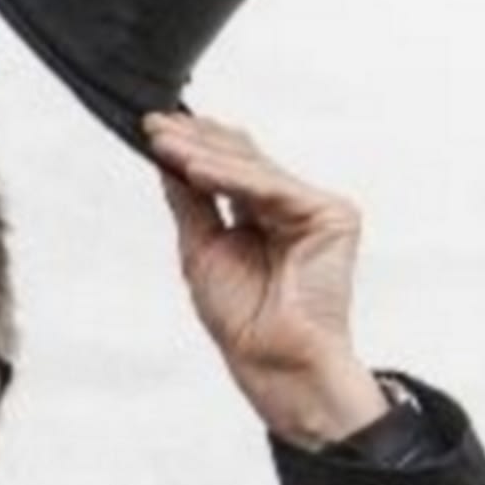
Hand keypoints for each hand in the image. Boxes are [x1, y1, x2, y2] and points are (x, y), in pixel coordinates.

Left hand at [145, 113, 386, 447]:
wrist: (273, 359)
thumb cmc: (243, 318)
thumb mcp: (201, 248)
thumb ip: (190, 201)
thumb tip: (167, 159)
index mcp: (263, 216)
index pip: (227, 168)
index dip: (191, 147)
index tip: (151, 129)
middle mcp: (291, 207)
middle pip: (241, 161)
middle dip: (195, 141)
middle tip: (154, 125)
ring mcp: (314, 209)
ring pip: (253, 170)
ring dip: (204, 155)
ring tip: (165, 144)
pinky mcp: (333, 216)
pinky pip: (273, 189)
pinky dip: (232, 178)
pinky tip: (195, 168)